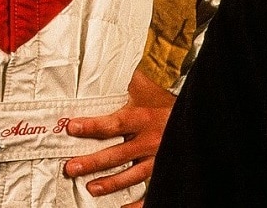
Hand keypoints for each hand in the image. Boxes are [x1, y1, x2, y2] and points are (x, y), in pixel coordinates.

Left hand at [63, 68, 175, 206]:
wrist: (194, 107)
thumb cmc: (164, 98)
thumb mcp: (144, 87)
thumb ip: (125, 85)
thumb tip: (99, 72)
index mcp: (144, 118)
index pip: (114, 125)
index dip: (92, 126)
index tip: (72, 127)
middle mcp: (151, 140)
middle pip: (117, 155)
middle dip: (92, 162)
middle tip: (71, 167)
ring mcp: (159, 158)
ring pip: (131, 175)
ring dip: (110, 183)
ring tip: (90, 188)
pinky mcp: (166, 169)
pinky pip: (152, 190)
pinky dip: (138, 203)